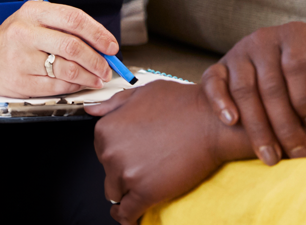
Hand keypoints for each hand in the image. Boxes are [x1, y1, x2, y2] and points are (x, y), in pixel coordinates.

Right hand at [0, 0, 118, 97]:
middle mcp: (26, 33)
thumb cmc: (13, 37)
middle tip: (107, 67)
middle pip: (72, 46)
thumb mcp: (34, 19)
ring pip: (66, 69)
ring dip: (88, 76)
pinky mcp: (20, 81)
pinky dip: (73, 86)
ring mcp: (22, 59)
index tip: (111, 45)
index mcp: (33, 12)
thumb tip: (99, 42)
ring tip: (97, 78)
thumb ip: (63, 27)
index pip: (74, 19)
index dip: (98, 33)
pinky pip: (55, 86)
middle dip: (96, 59)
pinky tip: (79, 84)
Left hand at [90, 82, 231, 223]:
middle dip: (124, 171)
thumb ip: (115, 104)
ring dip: (127, 192)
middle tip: (145, 165)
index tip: (131, 155)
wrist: (213, 121)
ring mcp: (127, 173)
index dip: (119, 153)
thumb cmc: (184, 104)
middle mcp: (111, 151)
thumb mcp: (144, 92)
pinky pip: (127, 214)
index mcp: (107, 128)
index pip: (102, 150)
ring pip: (116, 194)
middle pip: (108, 173)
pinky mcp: (145, 193)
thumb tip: (92, 112)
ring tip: (141, 188)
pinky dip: (128, 218)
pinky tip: (132, 217)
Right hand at [200, 21, 305, 163]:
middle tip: (298, 155)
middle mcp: (264, 38)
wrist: (282, 67)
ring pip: (244, 90)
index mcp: (295, 34)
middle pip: (271, 85)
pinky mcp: (219, 66)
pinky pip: (213, 82)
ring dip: (257, 127)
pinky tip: (232, 123)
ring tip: (270, 157)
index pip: (298, 66)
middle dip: (285, 125)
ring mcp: (239, 52)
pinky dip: (220, 102)